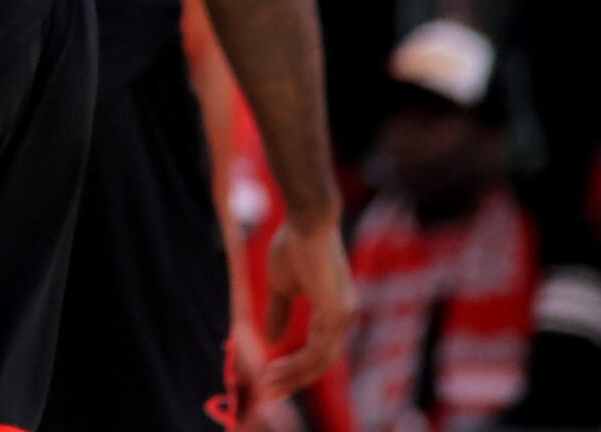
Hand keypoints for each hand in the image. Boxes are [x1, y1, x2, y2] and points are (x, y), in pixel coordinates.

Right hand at [259, 214, 351, 399]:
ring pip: (320, 361)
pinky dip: (297, 363)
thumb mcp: (282, 285)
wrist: (306, 221)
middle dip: (295, 380)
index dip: (296, 367)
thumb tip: (271, 339)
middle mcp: (344, 317)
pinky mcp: (334, 312)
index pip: (320, 351)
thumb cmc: (294, 244)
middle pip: (322, 363)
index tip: (272, 378)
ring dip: (293, 376)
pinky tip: (277, 368)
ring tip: (268, 384)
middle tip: (270, 393)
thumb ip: (280, 313)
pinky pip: (318, 349)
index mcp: (334, 312)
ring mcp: (342, 316)